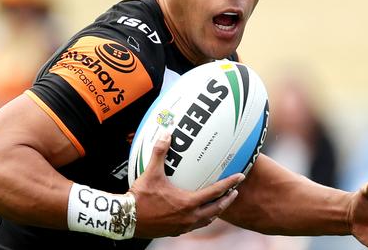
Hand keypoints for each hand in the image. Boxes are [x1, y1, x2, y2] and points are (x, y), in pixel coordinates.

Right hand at [128, 131, 244, 237]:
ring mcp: (183, 226)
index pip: (215, 192)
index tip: (240, 177)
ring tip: (220, 203)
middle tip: (236, 192)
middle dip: (228, 200)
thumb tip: (166, 135)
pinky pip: (195, 225)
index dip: (229, 183)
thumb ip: (160, 152)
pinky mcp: (175, 231)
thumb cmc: (140, 198)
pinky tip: (197, 213)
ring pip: (207, 219)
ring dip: (216, 210)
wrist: (127, 219)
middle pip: (216, 208)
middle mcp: (189, 217)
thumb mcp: (151, 173)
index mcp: (188, 203)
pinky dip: (202, 218)